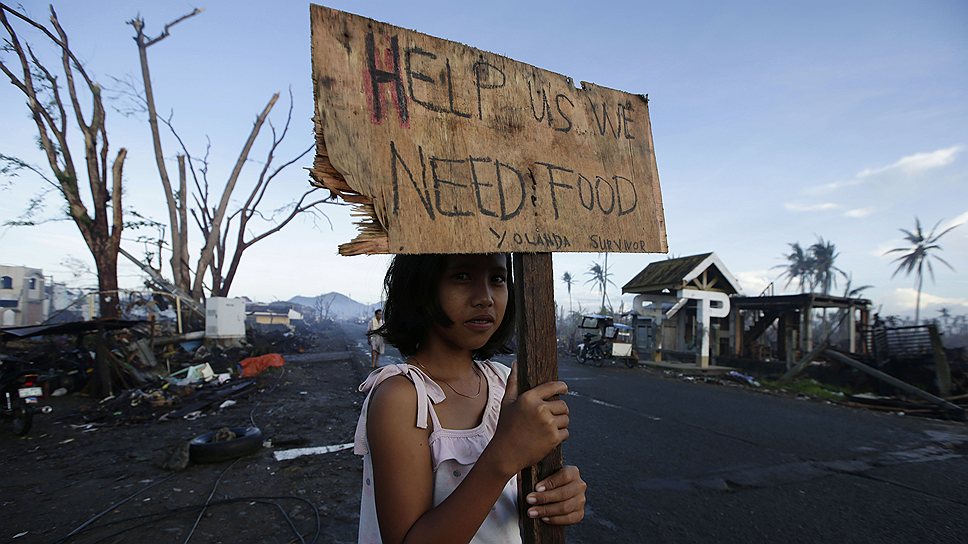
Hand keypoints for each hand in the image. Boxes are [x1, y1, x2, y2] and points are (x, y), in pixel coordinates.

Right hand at [489, 361, 569, 475]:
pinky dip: (560, 436)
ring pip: (566, 419)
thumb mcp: (507, 403)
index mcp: (529, 398)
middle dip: (559, 411)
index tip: (565, 390)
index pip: (554, 387)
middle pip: (563, 405)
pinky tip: (548, 438)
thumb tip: (515, 363)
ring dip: (560, 424)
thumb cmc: (505, 427)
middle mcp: (540, 409)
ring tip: (547, 428)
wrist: (505, 453)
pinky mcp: (554, 438)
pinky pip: (566, 433)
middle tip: (550, 418)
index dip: (562, 387)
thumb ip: (513, 382)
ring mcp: (548, 424)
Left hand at [525, 465, 585, 524]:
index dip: (550, 482)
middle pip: (564, 493)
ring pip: (565, 507)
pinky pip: (569, 519)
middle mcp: (580, 485)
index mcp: (573, 472)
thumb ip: (534, 472)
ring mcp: (581, 500)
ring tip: (532, 512)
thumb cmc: (545, 482)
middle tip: (529, 500)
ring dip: (547, 510)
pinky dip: (555, 519)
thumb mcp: (540, 473)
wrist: (553, 494)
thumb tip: (520, 474)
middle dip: (545, 498)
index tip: (536, 487)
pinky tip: (544, 518)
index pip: (564, 476)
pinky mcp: (579, 513)